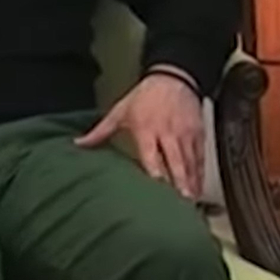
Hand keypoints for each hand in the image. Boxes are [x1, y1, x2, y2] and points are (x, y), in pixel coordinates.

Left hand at [75, 68, 204, 197]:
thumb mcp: (120, 111)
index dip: (156, 171)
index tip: (158, 187)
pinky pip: (200, 158)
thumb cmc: (146, 96)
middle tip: (181, 201)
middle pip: (176, 161)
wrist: (174, 77)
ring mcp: (185, 134)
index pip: (152, 154)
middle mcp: (168, 133)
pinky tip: (198, 189)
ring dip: (191, 183)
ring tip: (190, 202)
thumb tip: (78, 144)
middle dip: (179, 182)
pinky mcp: (198, 135)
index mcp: (147, 129)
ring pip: (190, 162)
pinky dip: (200, 174)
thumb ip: (100, 131)